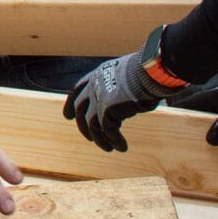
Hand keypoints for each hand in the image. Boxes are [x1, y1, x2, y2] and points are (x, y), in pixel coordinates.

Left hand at [63, 32, 179, 152]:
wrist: (149, 70)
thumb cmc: (147, 71)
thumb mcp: (128, 75)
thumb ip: (121, 86)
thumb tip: (126, 97)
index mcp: (98, 74)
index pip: (78, 90)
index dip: (71, 104)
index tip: (67, 116)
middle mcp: (95, 86)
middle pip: (80, 109)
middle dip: (82, 125)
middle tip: (88, 137)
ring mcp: (99, 98)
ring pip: (92, 125)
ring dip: (100, 139)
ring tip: (108, 148)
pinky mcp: (107, 110)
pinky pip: (108, 131)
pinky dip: (114, 141)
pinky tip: (123, 148)